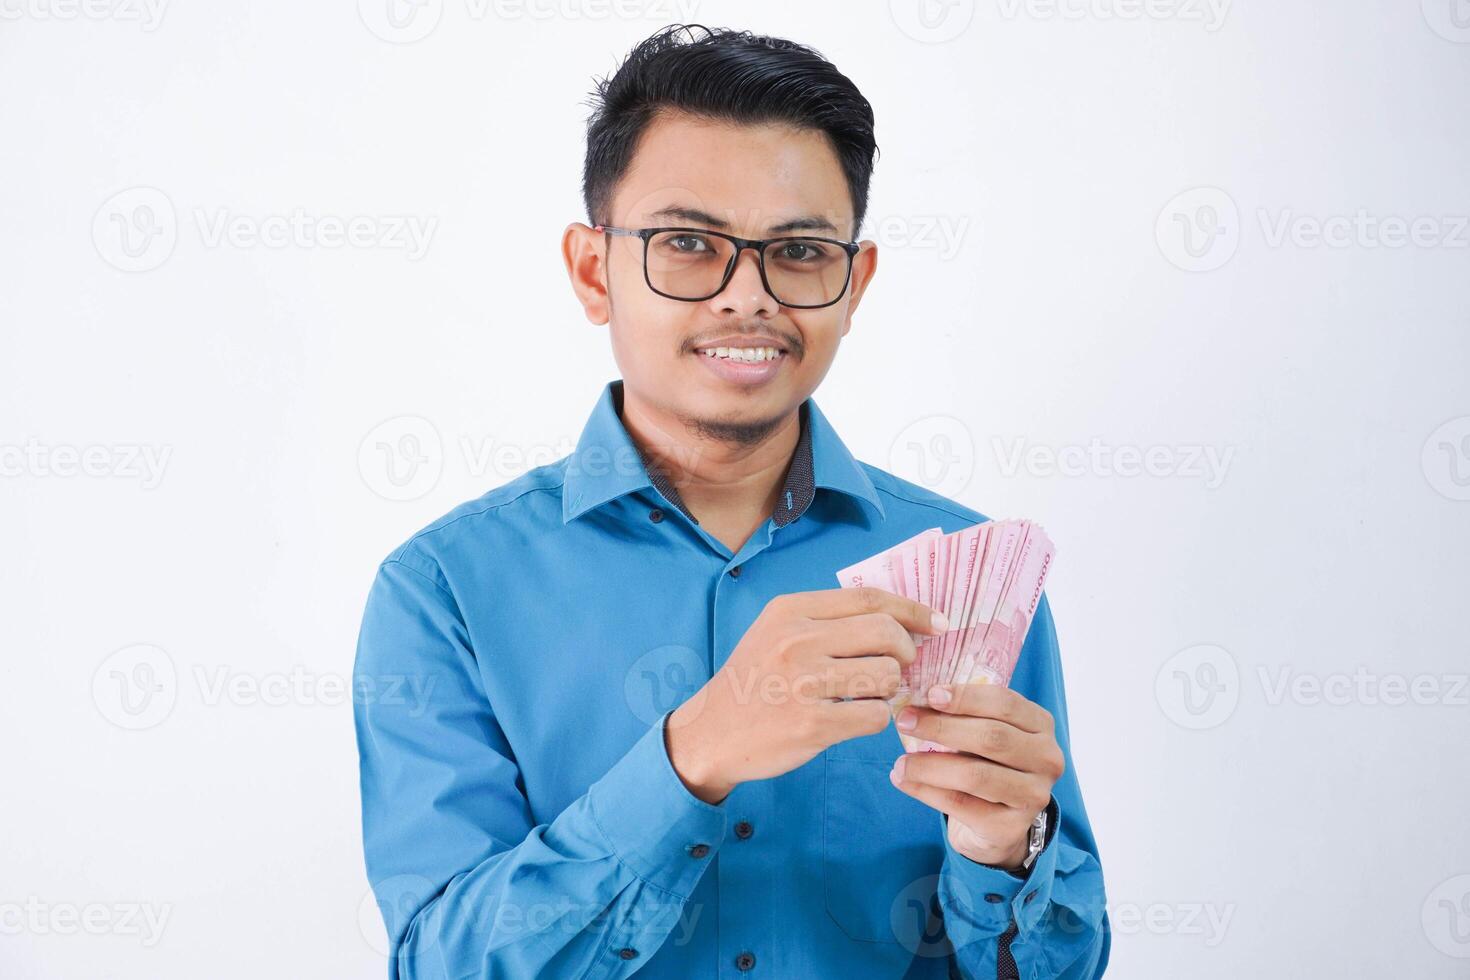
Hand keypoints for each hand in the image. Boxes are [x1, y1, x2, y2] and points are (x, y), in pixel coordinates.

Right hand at [665, 587, 946, 803]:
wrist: (711, 732)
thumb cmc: (754, 680)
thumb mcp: (777, 632)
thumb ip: (827, 620)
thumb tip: (898, 619)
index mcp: (791, 610)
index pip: (869, 599)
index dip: (912, 610)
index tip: (936, 624)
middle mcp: (797, 640)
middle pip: (885, 633)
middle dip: (906, 651)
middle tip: (901, 666)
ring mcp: (803, 683)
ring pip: (886, 675)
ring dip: (890, 688)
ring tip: (871, 695)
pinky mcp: (812, 724)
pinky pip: (875, 716)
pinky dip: (876, 719)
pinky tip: (857, 719)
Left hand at [887, 680, 1063, 868]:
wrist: (997, 825)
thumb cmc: (986, 765)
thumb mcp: (983, 734)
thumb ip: (963, 716)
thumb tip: (916, 701)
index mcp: (1041, 725)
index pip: (1005, 703)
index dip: (966, 697)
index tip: (930, 694)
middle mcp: (1046, 759)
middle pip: (991, 737)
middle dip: (941, 727)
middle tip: (904, 722)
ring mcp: (1033, 795)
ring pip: (975, 775)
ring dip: (929, 765)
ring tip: (899, 761)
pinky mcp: (1011, 827)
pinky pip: (961, 804)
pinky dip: (926, 791)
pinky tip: (904, 781)